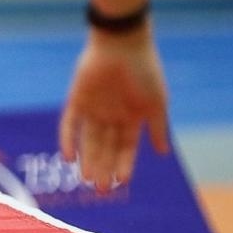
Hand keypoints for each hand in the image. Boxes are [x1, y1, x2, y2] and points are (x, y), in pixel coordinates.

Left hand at [59, 29, 171, 191]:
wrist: (122, 44)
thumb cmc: (145, 71)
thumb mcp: (156, 102)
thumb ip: (158, 128)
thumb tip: (164, 153)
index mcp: (131, 117)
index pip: (126, 148)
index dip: (124, 164)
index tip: (122, 182)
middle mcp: (111, 115)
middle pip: (106, 148)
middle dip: (104, 168)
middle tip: (101, 189)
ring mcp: (93, 108)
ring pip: (88, 140)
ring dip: (88, 159)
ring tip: (88, 179)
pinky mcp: (77, 99)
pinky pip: (70, 123)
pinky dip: (68, 139)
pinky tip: (69, 157)